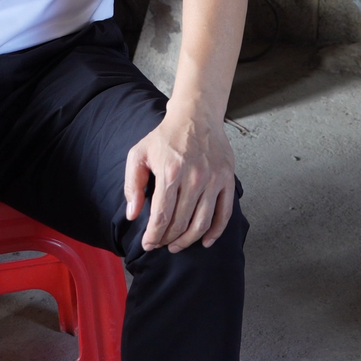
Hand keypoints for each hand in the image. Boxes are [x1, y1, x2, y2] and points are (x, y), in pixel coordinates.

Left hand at [124, 107, 236, 252]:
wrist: (196, 115)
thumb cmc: (165, 136)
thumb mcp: (139, 154)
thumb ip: (132, 185)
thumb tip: (133, 214)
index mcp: (171, 172)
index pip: (161, 216)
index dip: (153, 236)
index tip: (148, 244)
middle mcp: (194, 177)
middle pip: (181, 223)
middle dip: (168, 239)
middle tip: (161, 244)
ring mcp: (213, 179)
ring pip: (201, 223)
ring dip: (188, 240)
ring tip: (177, 246)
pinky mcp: (227, 179)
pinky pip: (224, 213)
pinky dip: (215, 232)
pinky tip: (205, 241)